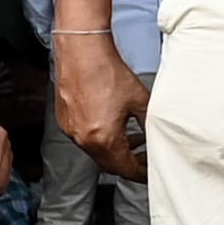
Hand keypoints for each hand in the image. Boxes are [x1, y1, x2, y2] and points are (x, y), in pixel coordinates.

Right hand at [54, 35, 145, 178]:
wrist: (82, 50)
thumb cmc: (107, 70)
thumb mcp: (140, 100)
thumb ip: (149, 123)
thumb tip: (157, 136)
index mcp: (103, 138)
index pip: (126, 169)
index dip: (141, 174)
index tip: (150, 173)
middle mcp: (83, 139)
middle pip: (109, 165)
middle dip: (129, 164)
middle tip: (145, 160)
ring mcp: (71, 130)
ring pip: (97, 152)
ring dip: (115, 150)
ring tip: (134, 140)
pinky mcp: (65, 120)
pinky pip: (85, 138)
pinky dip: (100, 138)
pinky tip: (113, 125)